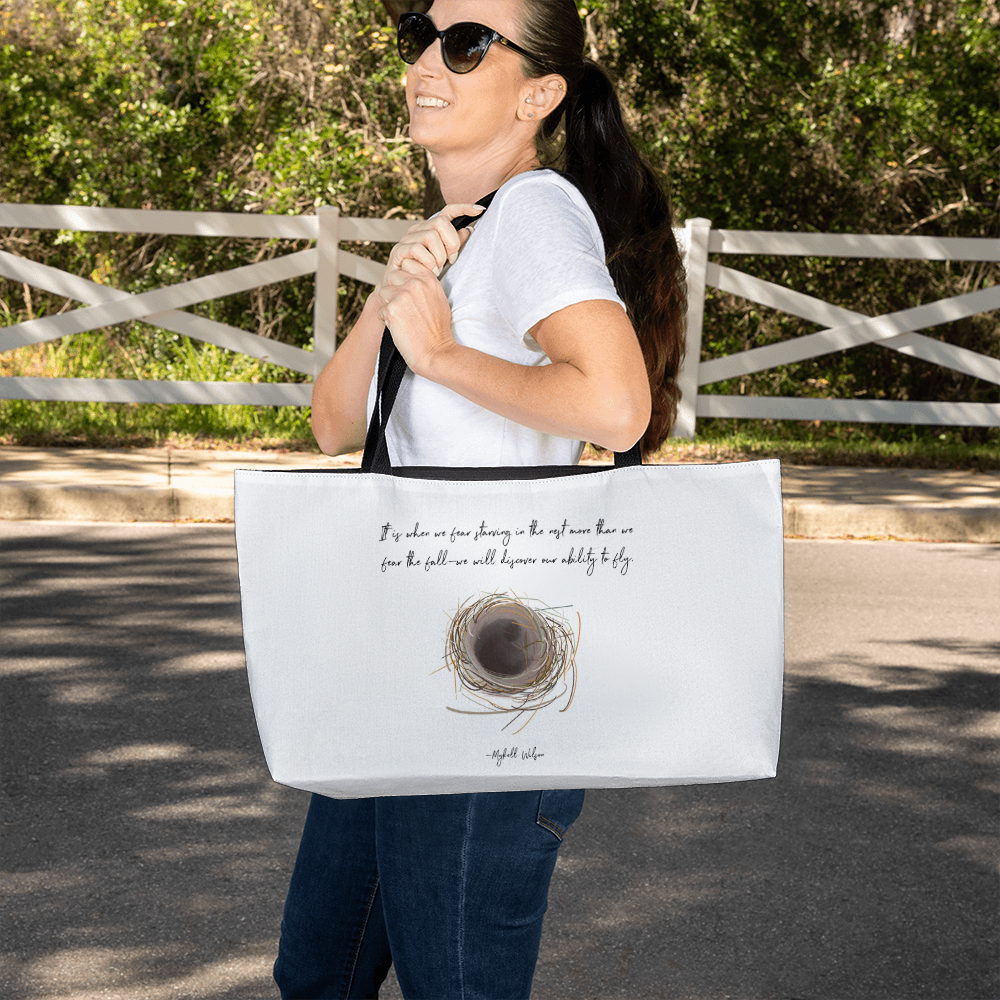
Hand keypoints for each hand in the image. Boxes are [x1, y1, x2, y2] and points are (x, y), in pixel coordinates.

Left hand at [372, 202, 483, 374]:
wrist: (436, 352)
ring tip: (402, 319)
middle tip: (404, 308)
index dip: (404, 277)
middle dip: (394, 290)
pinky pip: (380, 310)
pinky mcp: (391, 310)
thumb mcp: (439, 300)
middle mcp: (415, 283)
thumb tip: (414, 278)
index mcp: (429, 279)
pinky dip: (386, 320)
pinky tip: (399, 328)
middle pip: (392, 276)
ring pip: (383, 292)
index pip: (407, 264)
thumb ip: (426, 285)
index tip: (408, 290)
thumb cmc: (439, 331)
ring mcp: (402, 295)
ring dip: (389, 304)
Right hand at [374, 202, 483, 301]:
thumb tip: (468, 230)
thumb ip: (454, 245)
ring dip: (439, 256)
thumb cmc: (424, 275)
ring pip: (430, 236)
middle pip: (441, 223)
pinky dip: (428, 262)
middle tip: (451, 260)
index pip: (448, 211)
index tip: (479, 210)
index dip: (463, 208)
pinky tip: (430, 272)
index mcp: (430, 229)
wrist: (402, 291)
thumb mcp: (445, 259)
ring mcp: (407, 239)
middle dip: (451, 243)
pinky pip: (418, 249)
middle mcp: (418, 230)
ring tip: (438, 269)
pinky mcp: (398, 251)